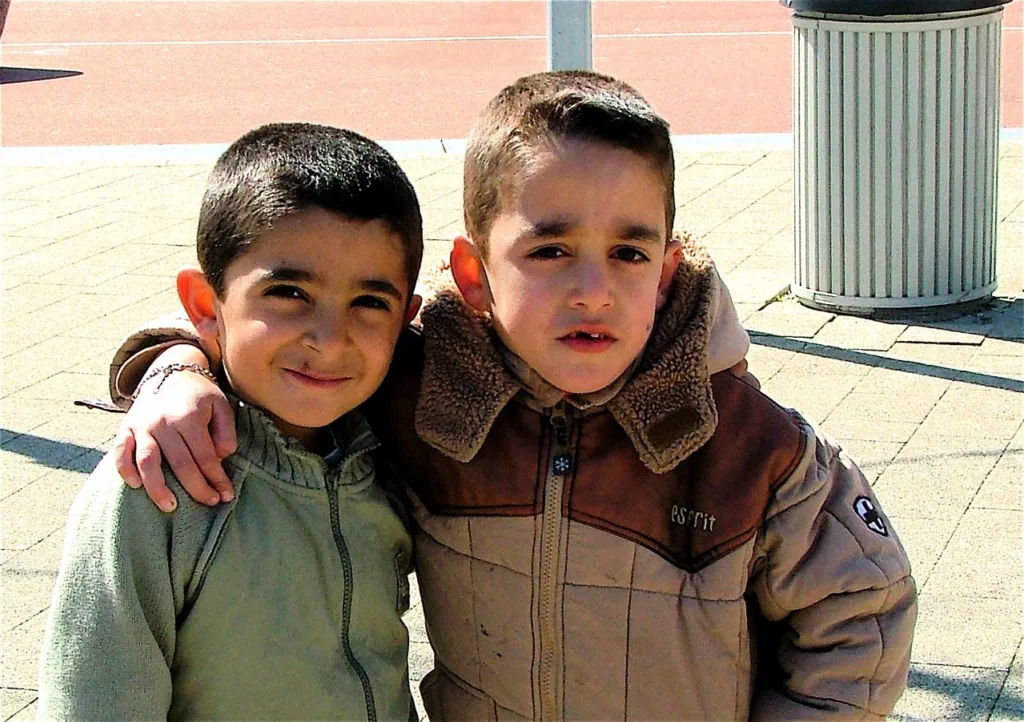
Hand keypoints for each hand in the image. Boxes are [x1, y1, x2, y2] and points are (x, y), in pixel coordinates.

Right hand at [112, 346, 235, 510]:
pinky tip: (135, 486)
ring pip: (147, 462)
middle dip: (196, 488)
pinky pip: (120, 452)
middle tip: (209, 502)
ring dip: (157, 488)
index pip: (205, 456)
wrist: (170, 372)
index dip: (216, 478)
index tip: (226, 495)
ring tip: (170, 506)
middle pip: (180, 463)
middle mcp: (163, 422)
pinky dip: (124, 469)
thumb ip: (226, 432)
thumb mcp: (222, 406)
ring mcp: (141, 426)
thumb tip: (219, 458)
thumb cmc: (200, 396)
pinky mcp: (126, 428)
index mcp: (189, 417)